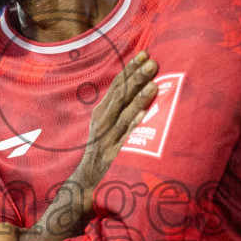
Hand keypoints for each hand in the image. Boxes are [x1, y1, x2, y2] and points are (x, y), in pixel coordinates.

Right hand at [33, 52, 157, 240]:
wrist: (87, 186)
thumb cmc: (104, 153)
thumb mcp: (109, 129)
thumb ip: (122, 111)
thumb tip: (143, 91)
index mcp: (102, 114)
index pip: (117, 87)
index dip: (130, 70)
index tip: (144, 54)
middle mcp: (102, 124)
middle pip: (119, 97)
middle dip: (136, 78)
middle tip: (153, 62)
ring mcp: (106, 140)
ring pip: (123, 115)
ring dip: (138, 99)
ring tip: (153, 84)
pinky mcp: (112, 157)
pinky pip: (123, 140)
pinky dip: (132, 128)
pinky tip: (143, 117)